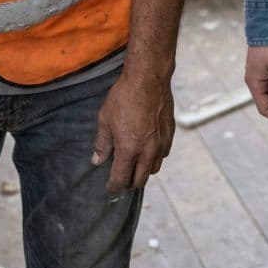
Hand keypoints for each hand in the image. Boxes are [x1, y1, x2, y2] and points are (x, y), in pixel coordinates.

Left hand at [92, 71, 174, 192]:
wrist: (148, 79)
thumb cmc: (124, 97)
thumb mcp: (105, 119)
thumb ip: (102, 143)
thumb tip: (97, 161)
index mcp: (129, 150)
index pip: (122, 178)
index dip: (114, 186)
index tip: (109, 189)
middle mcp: (148, 152)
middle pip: (140, 180)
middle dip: (129, 182)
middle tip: (120, 177)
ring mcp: (161, 144)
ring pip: (153, 169)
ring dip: (142, 171)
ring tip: (133, 164)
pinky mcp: (170, 135)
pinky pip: (162, 155)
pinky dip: (154, 158)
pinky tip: (146, 149)